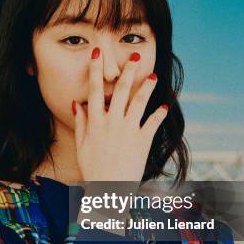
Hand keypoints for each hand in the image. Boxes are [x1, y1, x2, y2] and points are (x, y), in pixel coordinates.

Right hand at [72, 47, 168, 183]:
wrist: (109, 189)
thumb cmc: (93, 168)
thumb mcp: (82, 146)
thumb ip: (81, 123)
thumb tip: (77, 104)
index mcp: (96, 122)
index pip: (95, 90)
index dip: (95, 70)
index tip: (97, 54)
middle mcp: (113, 122)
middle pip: (121, 91)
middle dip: (128, 71)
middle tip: (135, 56)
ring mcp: (129, 130)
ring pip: (139, 102)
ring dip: (147, 87)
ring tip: (154, 75)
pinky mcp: (143, 140)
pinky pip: (153, 123)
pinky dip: (160, 113)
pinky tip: (166, 104)